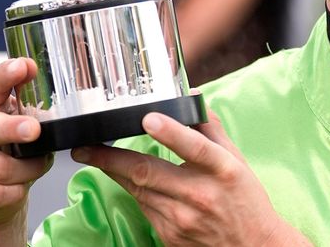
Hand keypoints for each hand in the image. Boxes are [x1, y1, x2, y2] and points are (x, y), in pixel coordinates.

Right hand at [0, 58, 52, 229]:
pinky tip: (19, 186)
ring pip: (1, 168)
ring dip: (28, 171)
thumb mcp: (27, 126)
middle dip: (13, 128)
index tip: (25, 65)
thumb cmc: (16, 150)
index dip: (8, 74)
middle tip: (34, 130)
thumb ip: (36, 114)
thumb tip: (63, 112)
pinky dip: (17, 192)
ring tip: (37, 167)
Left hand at [72, 110, 309, 245]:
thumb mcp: (237, 160)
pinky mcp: (169, 234)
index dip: (171, 133)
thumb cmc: (245, 200)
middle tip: (85, 147)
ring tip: (93, 156)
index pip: (195, 147)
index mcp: (222, 170)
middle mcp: (200, 195)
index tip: (149, 118)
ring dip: (113, 171)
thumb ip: (212, 129)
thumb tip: (192, 97)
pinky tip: (125, 178)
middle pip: (148, 173)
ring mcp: (182, 218)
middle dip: (110, 158)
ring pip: (137, 189)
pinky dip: (132, 188)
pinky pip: (143, 205)